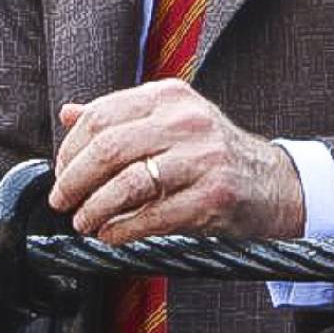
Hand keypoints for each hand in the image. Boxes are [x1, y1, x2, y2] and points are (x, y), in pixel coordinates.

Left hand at [48, 79, 304, 240]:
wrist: (272, 184)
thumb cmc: (211, 156)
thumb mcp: (170, 123)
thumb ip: (121, 117)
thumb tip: (68, 114)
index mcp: (170, 96)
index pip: (101, 116)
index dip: (70, 149)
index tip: (61, 173)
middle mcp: (187, 120)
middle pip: (108, 148)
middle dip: (74, 181)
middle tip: (62, 201)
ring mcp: (203, 157)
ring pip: (127, 183)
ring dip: (94, 209)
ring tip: (84, 222)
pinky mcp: (214, 195)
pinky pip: (153, 216)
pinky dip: (123, 230)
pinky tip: (111, 235)